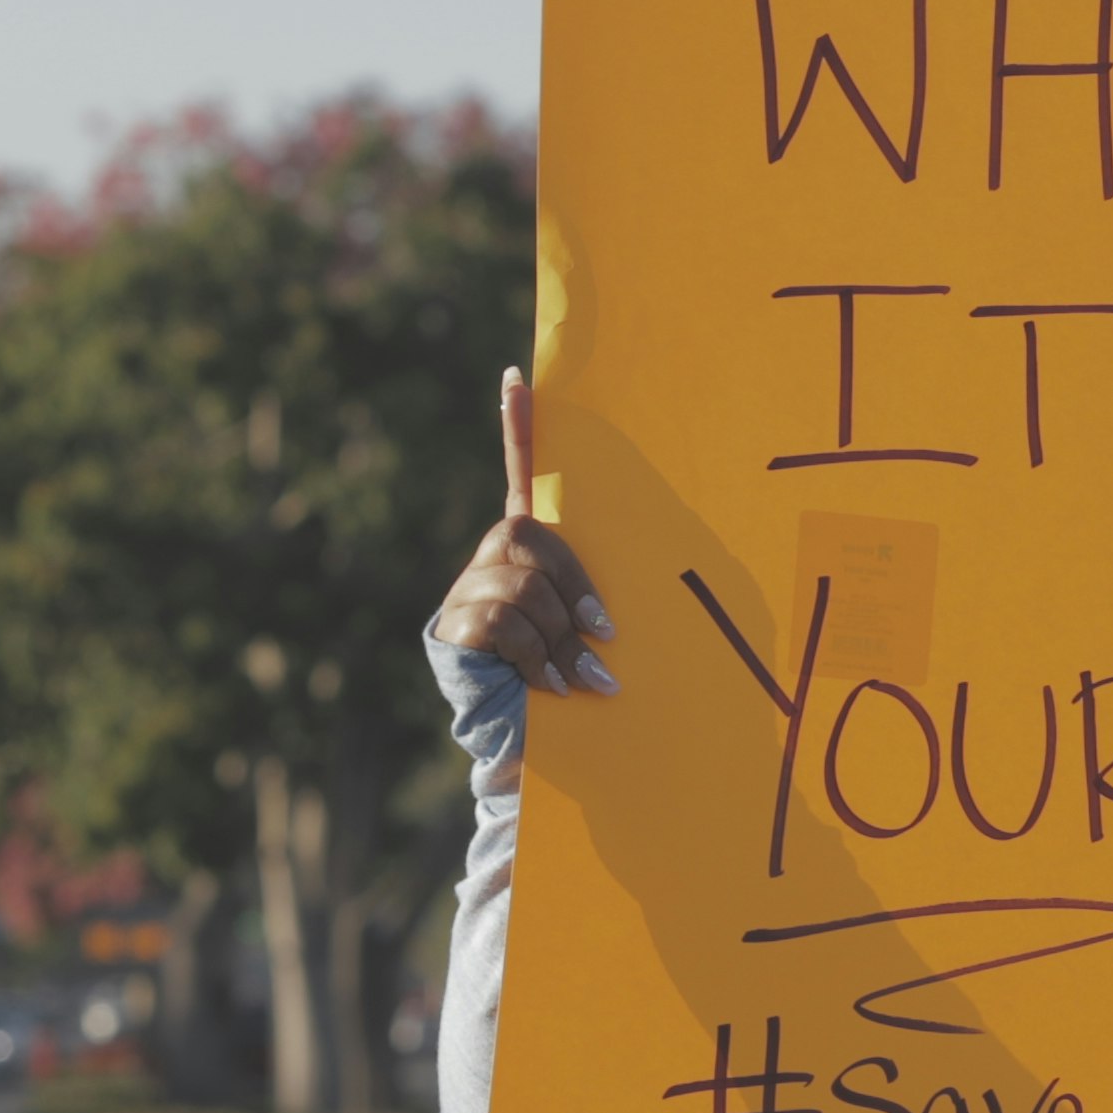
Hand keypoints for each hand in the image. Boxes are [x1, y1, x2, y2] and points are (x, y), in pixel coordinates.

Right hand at [431, 371, 614, 703]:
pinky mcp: (452, 625)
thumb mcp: (592, 629)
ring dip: (561, 637)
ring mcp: (467, 588)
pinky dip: (538, 657)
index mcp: (531, 548)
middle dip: (572, 585)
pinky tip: (549, 686)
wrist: (521, 736)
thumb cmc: (570, 675)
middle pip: (527, 532)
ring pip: (522, 585)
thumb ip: (605, 598)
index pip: (521, 474)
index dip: (519, 428)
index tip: (517, 376)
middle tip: (605, 634)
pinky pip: (504, 622)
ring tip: (580, 677)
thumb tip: (660, 581)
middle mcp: (492, 557)